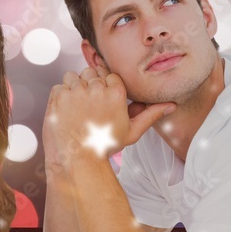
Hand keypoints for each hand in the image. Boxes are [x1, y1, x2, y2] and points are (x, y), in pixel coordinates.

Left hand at [43, 64, 174, 167]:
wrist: (78, 158)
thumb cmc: (105, 146)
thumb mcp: (132, 131)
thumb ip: (151, 115)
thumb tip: (171, 105)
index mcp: (116, 93)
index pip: (110, 74)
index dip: (105, 85)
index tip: (102, 98)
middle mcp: (96, 88)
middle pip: (92, 73)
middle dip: (91, 85)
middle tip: (90, 105)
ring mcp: (76, 91)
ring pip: (75, 75)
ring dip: (76, 86)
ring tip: (78, 105)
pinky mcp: (59, 96)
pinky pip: (60, 85)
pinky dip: (62, 94)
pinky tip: (67, 109)